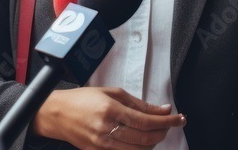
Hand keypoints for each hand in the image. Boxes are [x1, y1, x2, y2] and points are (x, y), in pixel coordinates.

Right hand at [32, 86, 186, 148]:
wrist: (58, 114)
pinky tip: (143, 141)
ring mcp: (102, 145)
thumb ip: (139, 104)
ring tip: (158, 131)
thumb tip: (162, 109)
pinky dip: (139, 149)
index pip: (146, 120)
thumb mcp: (112, 93)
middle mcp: (107, 130)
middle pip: (145, 138)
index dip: (167, 121)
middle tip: (171, 124)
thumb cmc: (83, 99)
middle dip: (163, 132)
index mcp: (111, 111)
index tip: (179, 118)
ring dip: (153, 142)